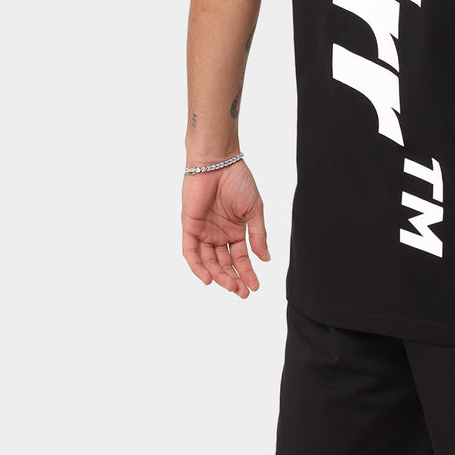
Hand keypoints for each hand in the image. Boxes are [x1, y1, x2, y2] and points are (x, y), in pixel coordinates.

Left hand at [181, 160, 270, 297]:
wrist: (218, 162)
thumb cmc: (238, 180)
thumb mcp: (254, 209)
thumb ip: (258, 234)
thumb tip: (266, 259)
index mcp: (235, 230)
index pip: (240, 258)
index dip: (247, 272)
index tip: (255, 286)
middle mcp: (218, 234)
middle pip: (224, 264)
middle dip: (233, 279)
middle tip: (243, 292)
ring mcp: (203, 232)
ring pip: (209, 261)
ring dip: (218, 276)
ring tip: (231, 286)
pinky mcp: (189, 227)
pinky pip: (191, 251)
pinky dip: (197, 266)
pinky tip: (208, 278)